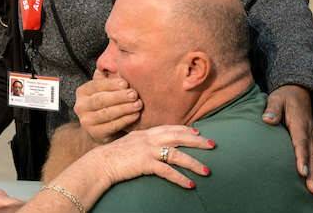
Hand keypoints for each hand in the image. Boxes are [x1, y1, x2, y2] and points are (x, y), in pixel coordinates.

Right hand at [74, 73, 141, 142]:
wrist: (102, 130)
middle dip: (119, 97)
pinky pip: (111, 126)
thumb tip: (117, 62)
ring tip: (138, 105)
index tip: (126, 83)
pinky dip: (125, 120)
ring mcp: (86, 122)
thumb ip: (108, 77)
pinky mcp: (95, 134)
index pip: (96, 85)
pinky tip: (135, 115)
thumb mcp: (105, 89)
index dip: (111, 84)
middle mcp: (80, 106)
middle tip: (135, 94)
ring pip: (106, 113)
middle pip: (100, 100)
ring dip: (124, 109)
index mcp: (82, 92)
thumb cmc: (108, 104)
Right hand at [94, 125, 214, 188]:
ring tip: (206, 171)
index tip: (198, 131)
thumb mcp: (129, 143)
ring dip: (193, 163)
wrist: (101, 162)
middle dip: (197, 141)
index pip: (169, 128)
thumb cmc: (113, 155)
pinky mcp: (145, 163)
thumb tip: (153, 146)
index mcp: (145, 133)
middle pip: (178, 137)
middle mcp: (148, 139)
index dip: (185, 129)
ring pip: (176, 155)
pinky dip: (180, 178)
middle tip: (212, 145)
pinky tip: (189, 184)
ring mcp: (147, 150)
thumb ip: (142, 142)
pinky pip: (167, 171)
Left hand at [263, 84, 312, 195]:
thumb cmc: (283, 98)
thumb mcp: (276, 99)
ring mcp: (312, 140)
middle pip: (311, 156)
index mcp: (300, 124)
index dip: (301, 157)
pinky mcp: (312, 144)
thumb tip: (267, 120)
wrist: (298, 93)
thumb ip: (272, 109)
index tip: (301, 172)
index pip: (301, 143)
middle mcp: (309, 134)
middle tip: (312, 190)